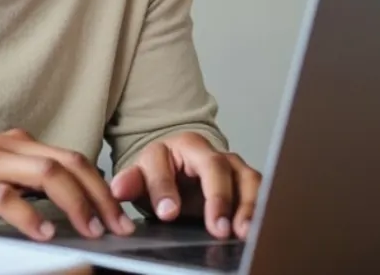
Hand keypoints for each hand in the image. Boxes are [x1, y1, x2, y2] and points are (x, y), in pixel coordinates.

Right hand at [0, 128, 135, 240]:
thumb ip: (18, 175)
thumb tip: (57, 200)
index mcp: (13, 143)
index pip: (71, 158)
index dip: (101, 185)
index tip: (118, 212)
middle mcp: (4, 147)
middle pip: (69, 164)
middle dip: (101, 196)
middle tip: (119, 226)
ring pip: (47, 176)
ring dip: (77, 205)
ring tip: (93, 231)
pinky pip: (6, 198)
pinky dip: (31, 216)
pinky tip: (45, 233)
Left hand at [109, 131, 261, 239]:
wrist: (183, 172)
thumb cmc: (162, 174)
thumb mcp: (141, 177)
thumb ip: (130, 182)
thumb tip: (117, 189)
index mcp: (173, 147)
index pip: (167, 165)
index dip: (165, 189)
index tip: (167, 213)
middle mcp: (207, 152)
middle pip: (216, 167)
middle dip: (217, 198)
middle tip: (217, 228)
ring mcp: (231, 165)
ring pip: (246, 178)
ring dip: (248, 205)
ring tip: (243, 231)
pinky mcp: (247, 181)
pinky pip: (261, 191)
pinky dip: (262, 209)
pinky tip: (259, 230)